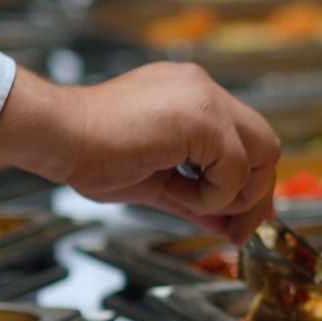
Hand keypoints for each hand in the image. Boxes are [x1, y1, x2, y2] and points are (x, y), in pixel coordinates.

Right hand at [0, 64, 279, 242]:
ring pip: (261, 155)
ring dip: (233, 194)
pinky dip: (215, 194)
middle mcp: (204, 90)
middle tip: (239, 231)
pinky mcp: (204, 117)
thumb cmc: (89, 153)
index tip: (239, 220)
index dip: (249, 184)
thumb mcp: (157, 182)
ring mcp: (206, 98)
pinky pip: (236, 168)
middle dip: (257, 194)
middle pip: (266, 146)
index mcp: (192, 97)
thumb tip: (227, 223)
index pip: (246, 140)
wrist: (55, 136)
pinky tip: (179, 191)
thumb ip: (197, 199)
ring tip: (190, 201)